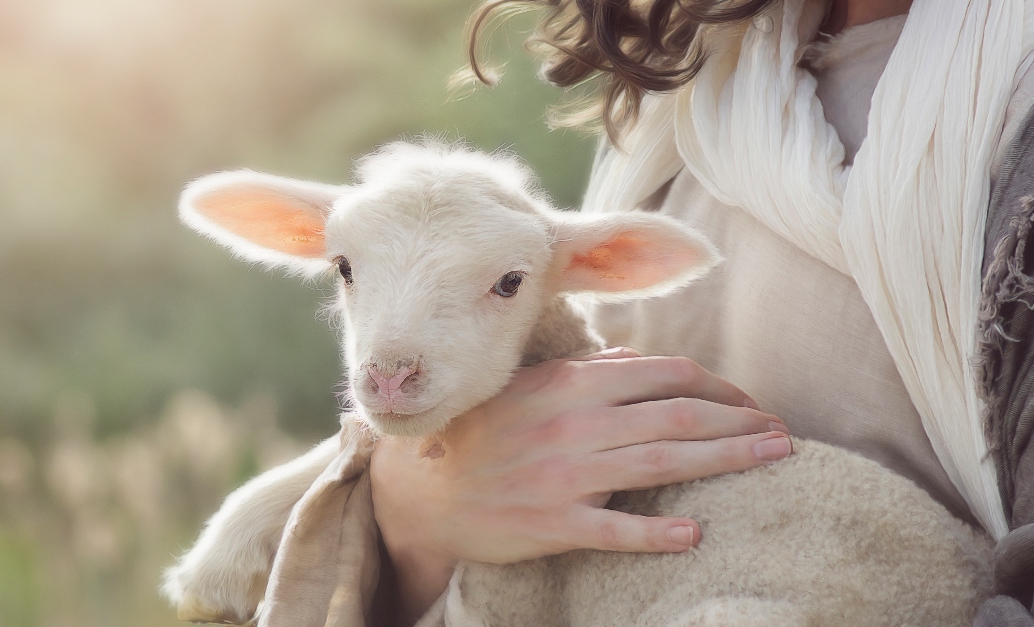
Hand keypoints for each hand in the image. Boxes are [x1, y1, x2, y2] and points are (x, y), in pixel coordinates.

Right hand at [370, 347, 791, 621]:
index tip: (750, 404)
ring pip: (661, 463)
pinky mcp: (551, 523)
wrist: (423, 490)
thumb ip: (588, 373)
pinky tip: (695, 535)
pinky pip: (613, 528)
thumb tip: (642, 362)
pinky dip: (657, 533)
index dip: (718, 388)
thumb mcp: (531, 387)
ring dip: (726, 461)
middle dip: (740, 423)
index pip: (665, 374)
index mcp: (571, 383)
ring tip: (771, 461)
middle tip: (784, 435)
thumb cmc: (484, 433)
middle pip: (678, 417)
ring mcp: (563, 474)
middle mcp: (574, 423)